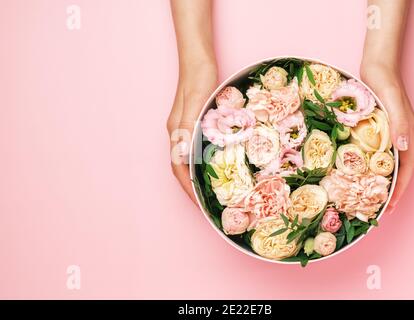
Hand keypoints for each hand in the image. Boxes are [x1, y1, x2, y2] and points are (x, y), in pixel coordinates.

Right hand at [167, 62, 217, 202]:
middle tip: (206, 203)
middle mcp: (177, 133)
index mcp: (176, 132)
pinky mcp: (193, 122)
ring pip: (188, 159)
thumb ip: (189, 130)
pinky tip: (213, 164)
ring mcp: (184, 128)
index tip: (199, 204)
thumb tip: (184, 156)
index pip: (179, 169)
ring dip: (196, 176)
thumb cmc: (199, 80)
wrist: (198, 60)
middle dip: (192, 187)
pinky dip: (202, 161)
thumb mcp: (196, 106)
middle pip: (181, 167)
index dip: (188, 188)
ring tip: (210, 190)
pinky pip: (195, 148)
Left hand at [361, 63, 413, 207]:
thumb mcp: (390, 100)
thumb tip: (403, 148)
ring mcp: (391, 130)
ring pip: (388, 160)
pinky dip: (372, 163)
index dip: (400, 188)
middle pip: (399, 167)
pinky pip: (378, 150)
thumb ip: (399, 123)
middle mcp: (401, 134)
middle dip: (391, 188)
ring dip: (381, 178)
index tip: (390, 206)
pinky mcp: (379, 125)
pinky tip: (359, 169)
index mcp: (407, 132)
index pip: (406, 167)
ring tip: (368, 194)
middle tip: (377, 207)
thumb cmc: (383, 80)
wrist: (377, 64)